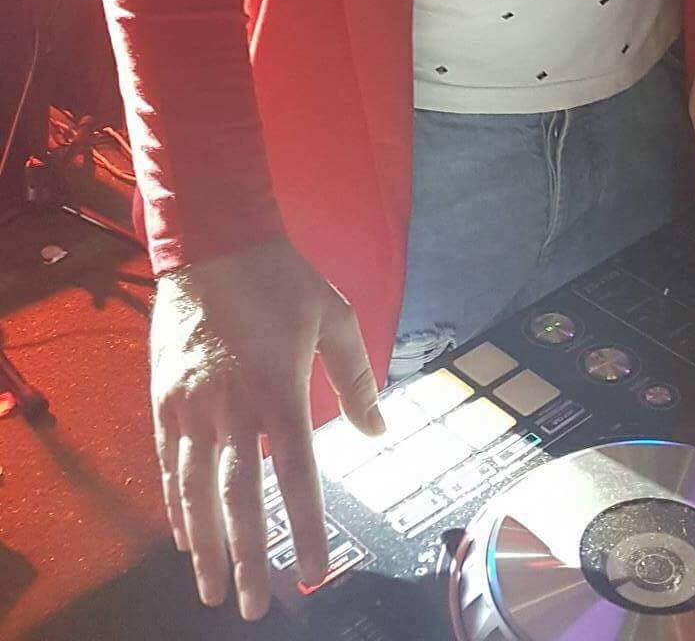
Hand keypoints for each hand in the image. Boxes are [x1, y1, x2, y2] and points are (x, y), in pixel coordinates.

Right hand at [151, 236, 383, 621]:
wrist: (212, 240)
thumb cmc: (280, 278)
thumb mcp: (335, 316)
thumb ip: (356, 378)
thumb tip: (378, 431)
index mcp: (281, 391)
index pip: (296, 478)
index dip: (307, 531)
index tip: (314, 574)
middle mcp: (235, 408)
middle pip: (240, 501)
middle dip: (249, 559)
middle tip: (254, 607)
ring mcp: (193, 405)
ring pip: (197, 492)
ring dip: (207, 547)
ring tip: (214, 590)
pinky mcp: (165, 398)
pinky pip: (170, 463)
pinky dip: (176, 505)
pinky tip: (185, 536)